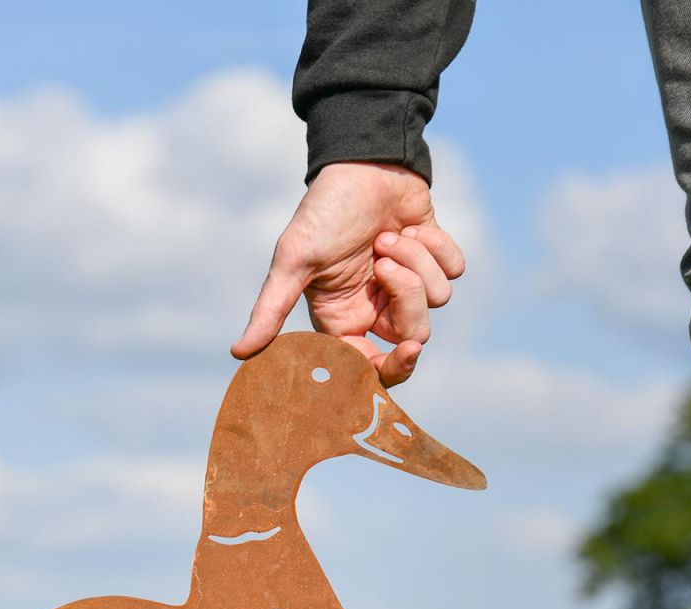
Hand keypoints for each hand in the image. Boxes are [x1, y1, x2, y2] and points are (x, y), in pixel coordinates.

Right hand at [232, 162, 463, 384]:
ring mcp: (407, 283)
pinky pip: (452, 270)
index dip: (394, 367)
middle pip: (413, 335)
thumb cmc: (323, 209)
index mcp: (343, 319)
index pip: (373, 366)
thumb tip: (239, 353)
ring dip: (414, 258)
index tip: (409, 350)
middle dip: (406, 298)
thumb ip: (270, 311)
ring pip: (435, 299)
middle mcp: (376, 308)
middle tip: (386, 265)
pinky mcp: (433, 258)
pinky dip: (436, 244)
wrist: (362, 159)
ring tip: (387, 234)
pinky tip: (412, 226)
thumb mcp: (293, 260)